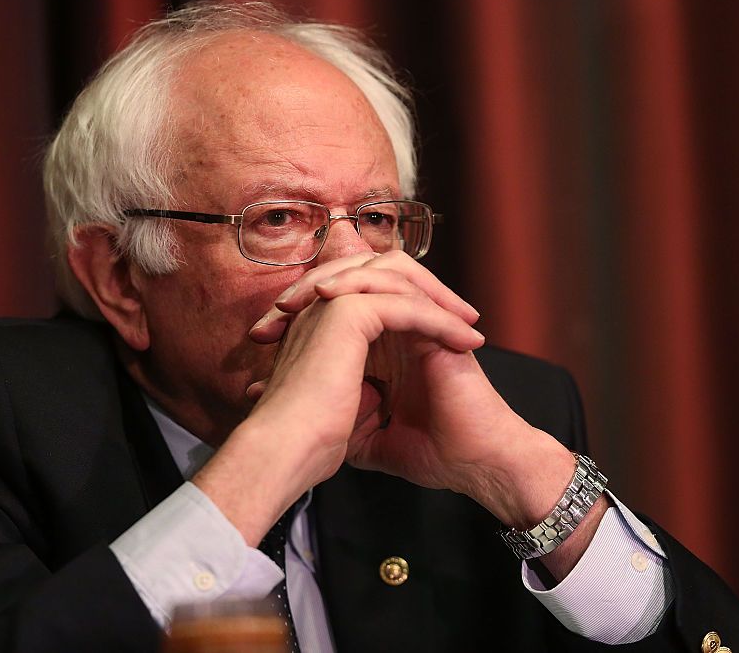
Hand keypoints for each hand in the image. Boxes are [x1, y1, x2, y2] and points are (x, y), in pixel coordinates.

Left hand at [253, 252, 574, 529]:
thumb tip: (306, 428)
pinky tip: (334, 297)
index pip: (340, 309)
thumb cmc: (434, 455)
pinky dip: (366, 286)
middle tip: (275, 312)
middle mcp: (404, 328)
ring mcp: (424, 322)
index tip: (262, 337)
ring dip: (334, 279)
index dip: (299, 314)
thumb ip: (346, 424)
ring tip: (300, 299)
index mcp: (387, 347)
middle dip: (309, 287)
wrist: (475, 466)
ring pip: (377, 272)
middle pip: (354, 279)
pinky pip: (402, 289)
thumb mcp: (370, 441)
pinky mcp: (440, 325)